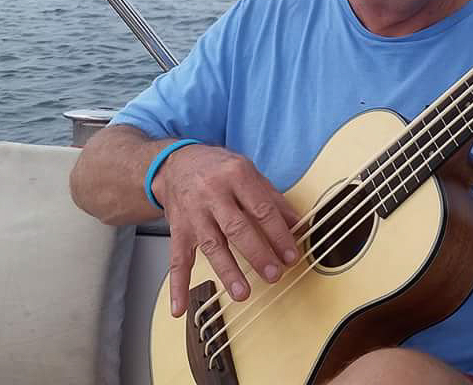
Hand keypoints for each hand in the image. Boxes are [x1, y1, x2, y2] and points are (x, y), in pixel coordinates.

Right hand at [155, 144, 300, 316]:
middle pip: (237, 228)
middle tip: (274, 274)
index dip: (279, 234)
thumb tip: (297, 223)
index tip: (291, 255)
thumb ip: (272, 198)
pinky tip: (180, 307)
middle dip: (258, 254)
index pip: (262, 209)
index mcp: (235, 175)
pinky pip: (177, 261)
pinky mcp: (178, 230)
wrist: (175, 164)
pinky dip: (178, 286)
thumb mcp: (248, 171)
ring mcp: (193, 214)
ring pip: (211, 245)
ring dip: (227, 271)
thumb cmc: (216, 168)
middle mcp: (212, 194)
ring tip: (242, 292)